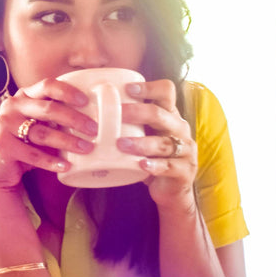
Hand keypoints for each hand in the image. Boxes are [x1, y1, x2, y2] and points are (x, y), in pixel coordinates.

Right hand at [0, 78, 99, 187]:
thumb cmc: (25, 142)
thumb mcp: (39, 124)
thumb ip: (56, 117)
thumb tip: (92, 118)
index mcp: (24, 95)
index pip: (47, 85)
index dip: (67, 91)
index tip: (86, 101)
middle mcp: (12, 106)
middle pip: (48, 109)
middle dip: (74, 119)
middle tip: (94, 129)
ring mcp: (4, 124)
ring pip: (42, 133)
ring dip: (67, 142)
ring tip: (86, 148)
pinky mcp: (2, 145)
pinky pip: (33, 154)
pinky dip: (52, 161)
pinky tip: (67, 166)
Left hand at [117, 79, 198, 211]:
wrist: (171, 189)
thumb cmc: (151, 156)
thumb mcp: (144, 135)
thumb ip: (128, 123)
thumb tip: (89, 108)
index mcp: (170, 115)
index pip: (166, 91)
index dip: (148, 87)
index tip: (127, 88)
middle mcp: (180, 129)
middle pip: (161, 114)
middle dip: (138, 112)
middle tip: (118, 114)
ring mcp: (185, 150)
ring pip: (164, 143)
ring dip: (141, 143)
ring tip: (121, 144)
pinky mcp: (184, 170)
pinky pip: (169, 166)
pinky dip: (154, 165)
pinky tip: (141, 165)